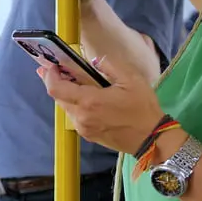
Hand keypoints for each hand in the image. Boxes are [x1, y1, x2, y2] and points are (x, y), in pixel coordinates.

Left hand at [37, 57, 162, 154]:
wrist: (152, 139)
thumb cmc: (143, 108)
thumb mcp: (131, 79)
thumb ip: (109, 65)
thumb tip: (93, 61)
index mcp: (89, 102)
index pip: (56, 89)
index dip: (49, 75)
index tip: (51, 64)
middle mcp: (82, 117)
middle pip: (58, 98)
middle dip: (56, 82)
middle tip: (58, 68)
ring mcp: (84, 129)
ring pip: (66, 107)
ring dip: (67, 94)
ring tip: (74, 81)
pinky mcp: (89, 136)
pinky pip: (75, 116)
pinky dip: (75, 104)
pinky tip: (86, 97)